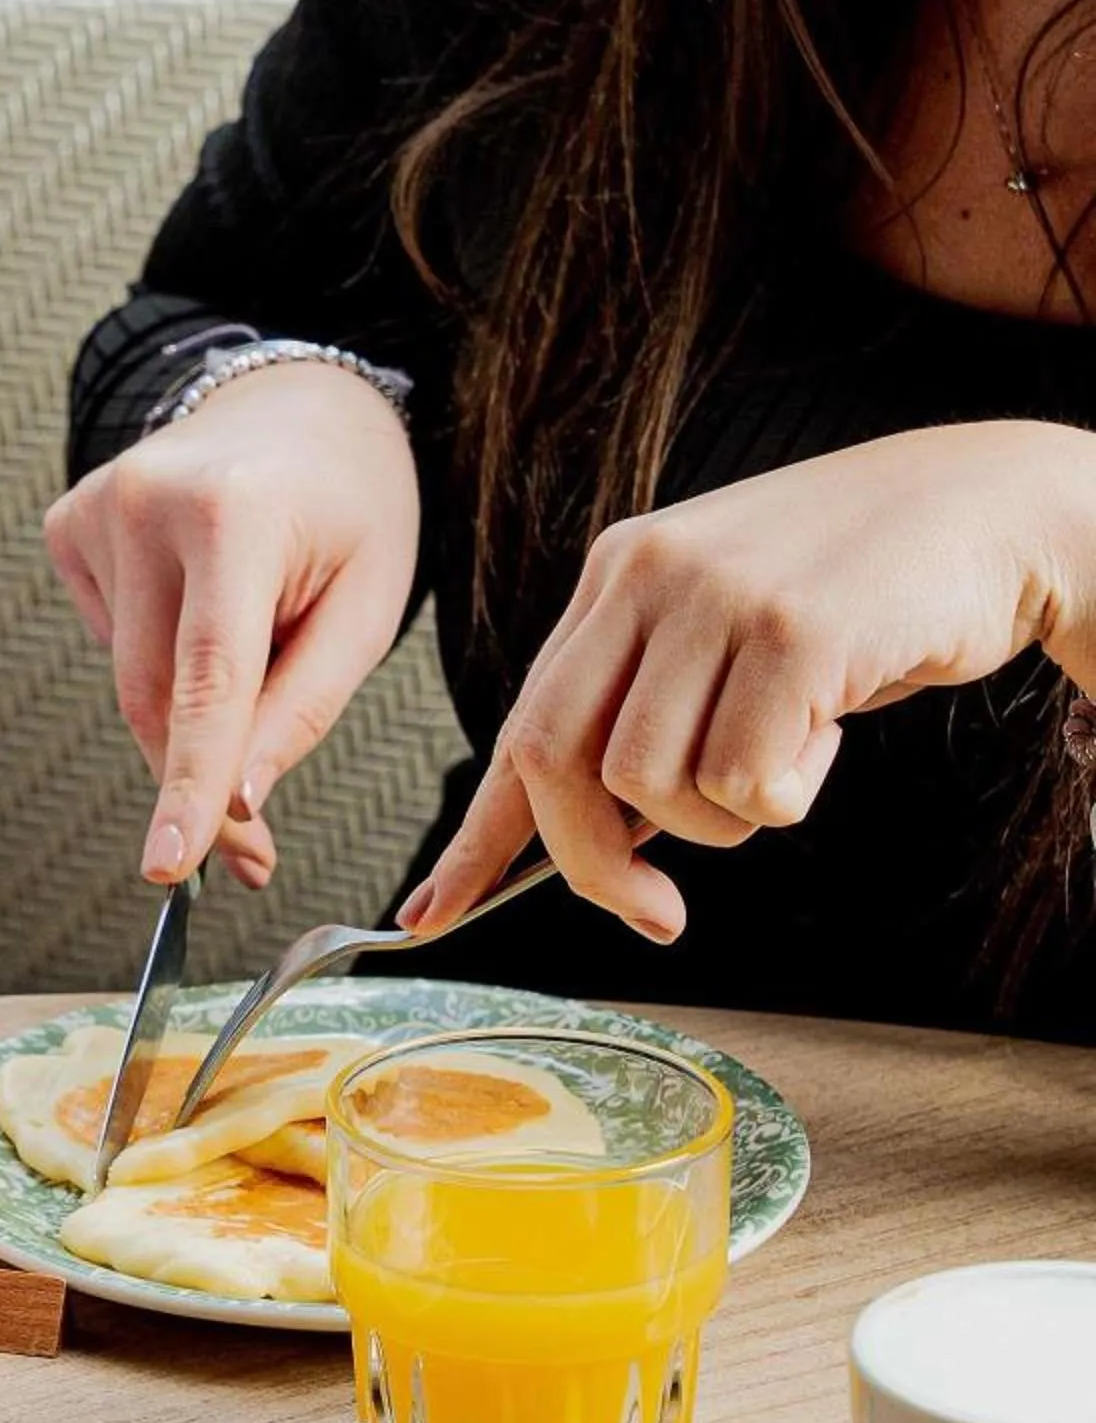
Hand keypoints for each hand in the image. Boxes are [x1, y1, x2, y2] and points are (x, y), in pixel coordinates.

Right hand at [44, 360, 420, 886]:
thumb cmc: (349, 509)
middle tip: (248, 849)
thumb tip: (235, 800)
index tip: (169, 863)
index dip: (189, 780)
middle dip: (199, 780)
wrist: (297, 405)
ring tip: (258, 640)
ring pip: (127, 678)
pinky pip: (108, 639)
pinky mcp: (68, 522)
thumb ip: (302, 707)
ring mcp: (98, 506)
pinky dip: (155, 651)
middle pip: (156, 694)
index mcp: (239, 511)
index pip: (208, 676)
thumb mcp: (368, 606)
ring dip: (187, 707)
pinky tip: (196, 598)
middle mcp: (151, 500)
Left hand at [407, 423, 1095, 940]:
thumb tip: (592, 841)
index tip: (427, 915)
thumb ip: (652, 713)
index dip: (475, 836)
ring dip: (722, 819)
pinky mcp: (793, 630)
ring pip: (653, 784)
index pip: (520, 725)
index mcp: (615, 577)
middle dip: (594, 864)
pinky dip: (788, 795)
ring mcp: (715, 596)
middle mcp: (645, 575)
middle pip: (558, 763)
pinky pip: (745, 780)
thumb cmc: (858, 597)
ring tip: (790, 756)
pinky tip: (831, 731)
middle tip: (657, 911)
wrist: (994, 507)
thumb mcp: (726, 641)